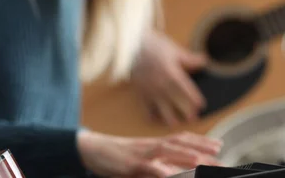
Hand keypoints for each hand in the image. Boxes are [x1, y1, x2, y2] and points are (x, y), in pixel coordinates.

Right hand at [77, 130, 222, 177]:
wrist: (91, 149)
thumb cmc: (115, 156)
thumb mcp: (138, 159)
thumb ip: (155, 164)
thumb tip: (171, 171)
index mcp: (154, 144)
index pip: (181, 139)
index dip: (201, 141)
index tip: (219, 145)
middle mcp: (151, 145)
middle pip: (181, 144)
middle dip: (202, 150)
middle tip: (221, 157)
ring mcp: (142, 153)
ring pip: (168, 151)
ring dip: (188, 155)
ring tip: (205, 162)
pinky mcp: (131, 163)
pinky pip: (149, 166)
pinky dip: (161, 170)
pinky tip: (171, 174)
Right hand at [132, 29, 206, 126]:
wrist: (130, 46)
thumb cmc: (153, 46)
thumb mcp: (174, 50)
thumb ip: (189, 59)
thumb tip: (205, 62)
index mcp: (172, 74)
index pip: (187, 90)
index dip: (194, 99)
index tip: (201, 105)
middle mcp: (161, 85)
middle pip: (175, 102)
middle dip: (185, 112)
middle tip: (192, 119)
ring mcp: (149, 90)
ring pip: (160, 108)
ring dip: (168, 118)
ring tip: (174, 124)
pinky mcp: (140, 92)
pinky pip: (145, 107)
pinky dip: (150, 115)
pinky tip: (155, 119)